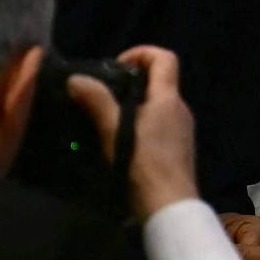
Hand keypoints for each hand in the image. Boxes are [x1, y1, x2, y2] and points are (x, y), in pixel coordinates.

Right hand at [65, 44, 199, 221]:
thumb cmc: (144, 165)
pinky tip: (122, 142)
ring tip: (107, 120)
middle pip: (160, 81)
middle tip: (103, 95)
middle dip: (132, 81)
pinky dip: (142, 123)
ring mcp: (183, 130)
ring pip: (159, 105)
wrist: (169, 206)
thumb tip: (77, 79)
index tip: (116, 65)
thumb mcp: (114, 131)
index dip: (142, 52)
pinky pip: (161, 125)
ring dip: (135, 105)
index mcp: (169, 98)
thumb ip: (97, 102)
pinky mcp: (180, 149)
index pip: (165, 58)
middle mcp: (181, 109)